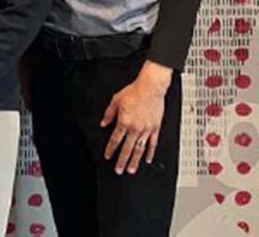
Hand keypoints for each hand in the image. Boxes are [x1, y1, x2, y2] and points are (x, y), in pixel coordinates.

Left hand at [101, 60, 171, 174]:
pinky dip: (150, 153)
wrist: (150, 88)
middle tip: (119, 170)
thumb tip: (103, 123)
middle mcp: (135, 128)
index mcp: (124, 122)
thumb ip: (109, 114)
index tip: (107, 156)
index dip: (110, 149)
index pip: (115, 139)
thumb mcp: (116, 100)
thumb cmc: (134, 92)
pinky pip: (153, 144)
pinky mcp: (155, 128)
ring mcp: (146, 130)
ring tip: (131, 170)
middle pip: (127, 148)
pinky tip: (148, 160)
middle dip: (122, 161)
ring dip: (135, 161)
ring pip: (140, 149)